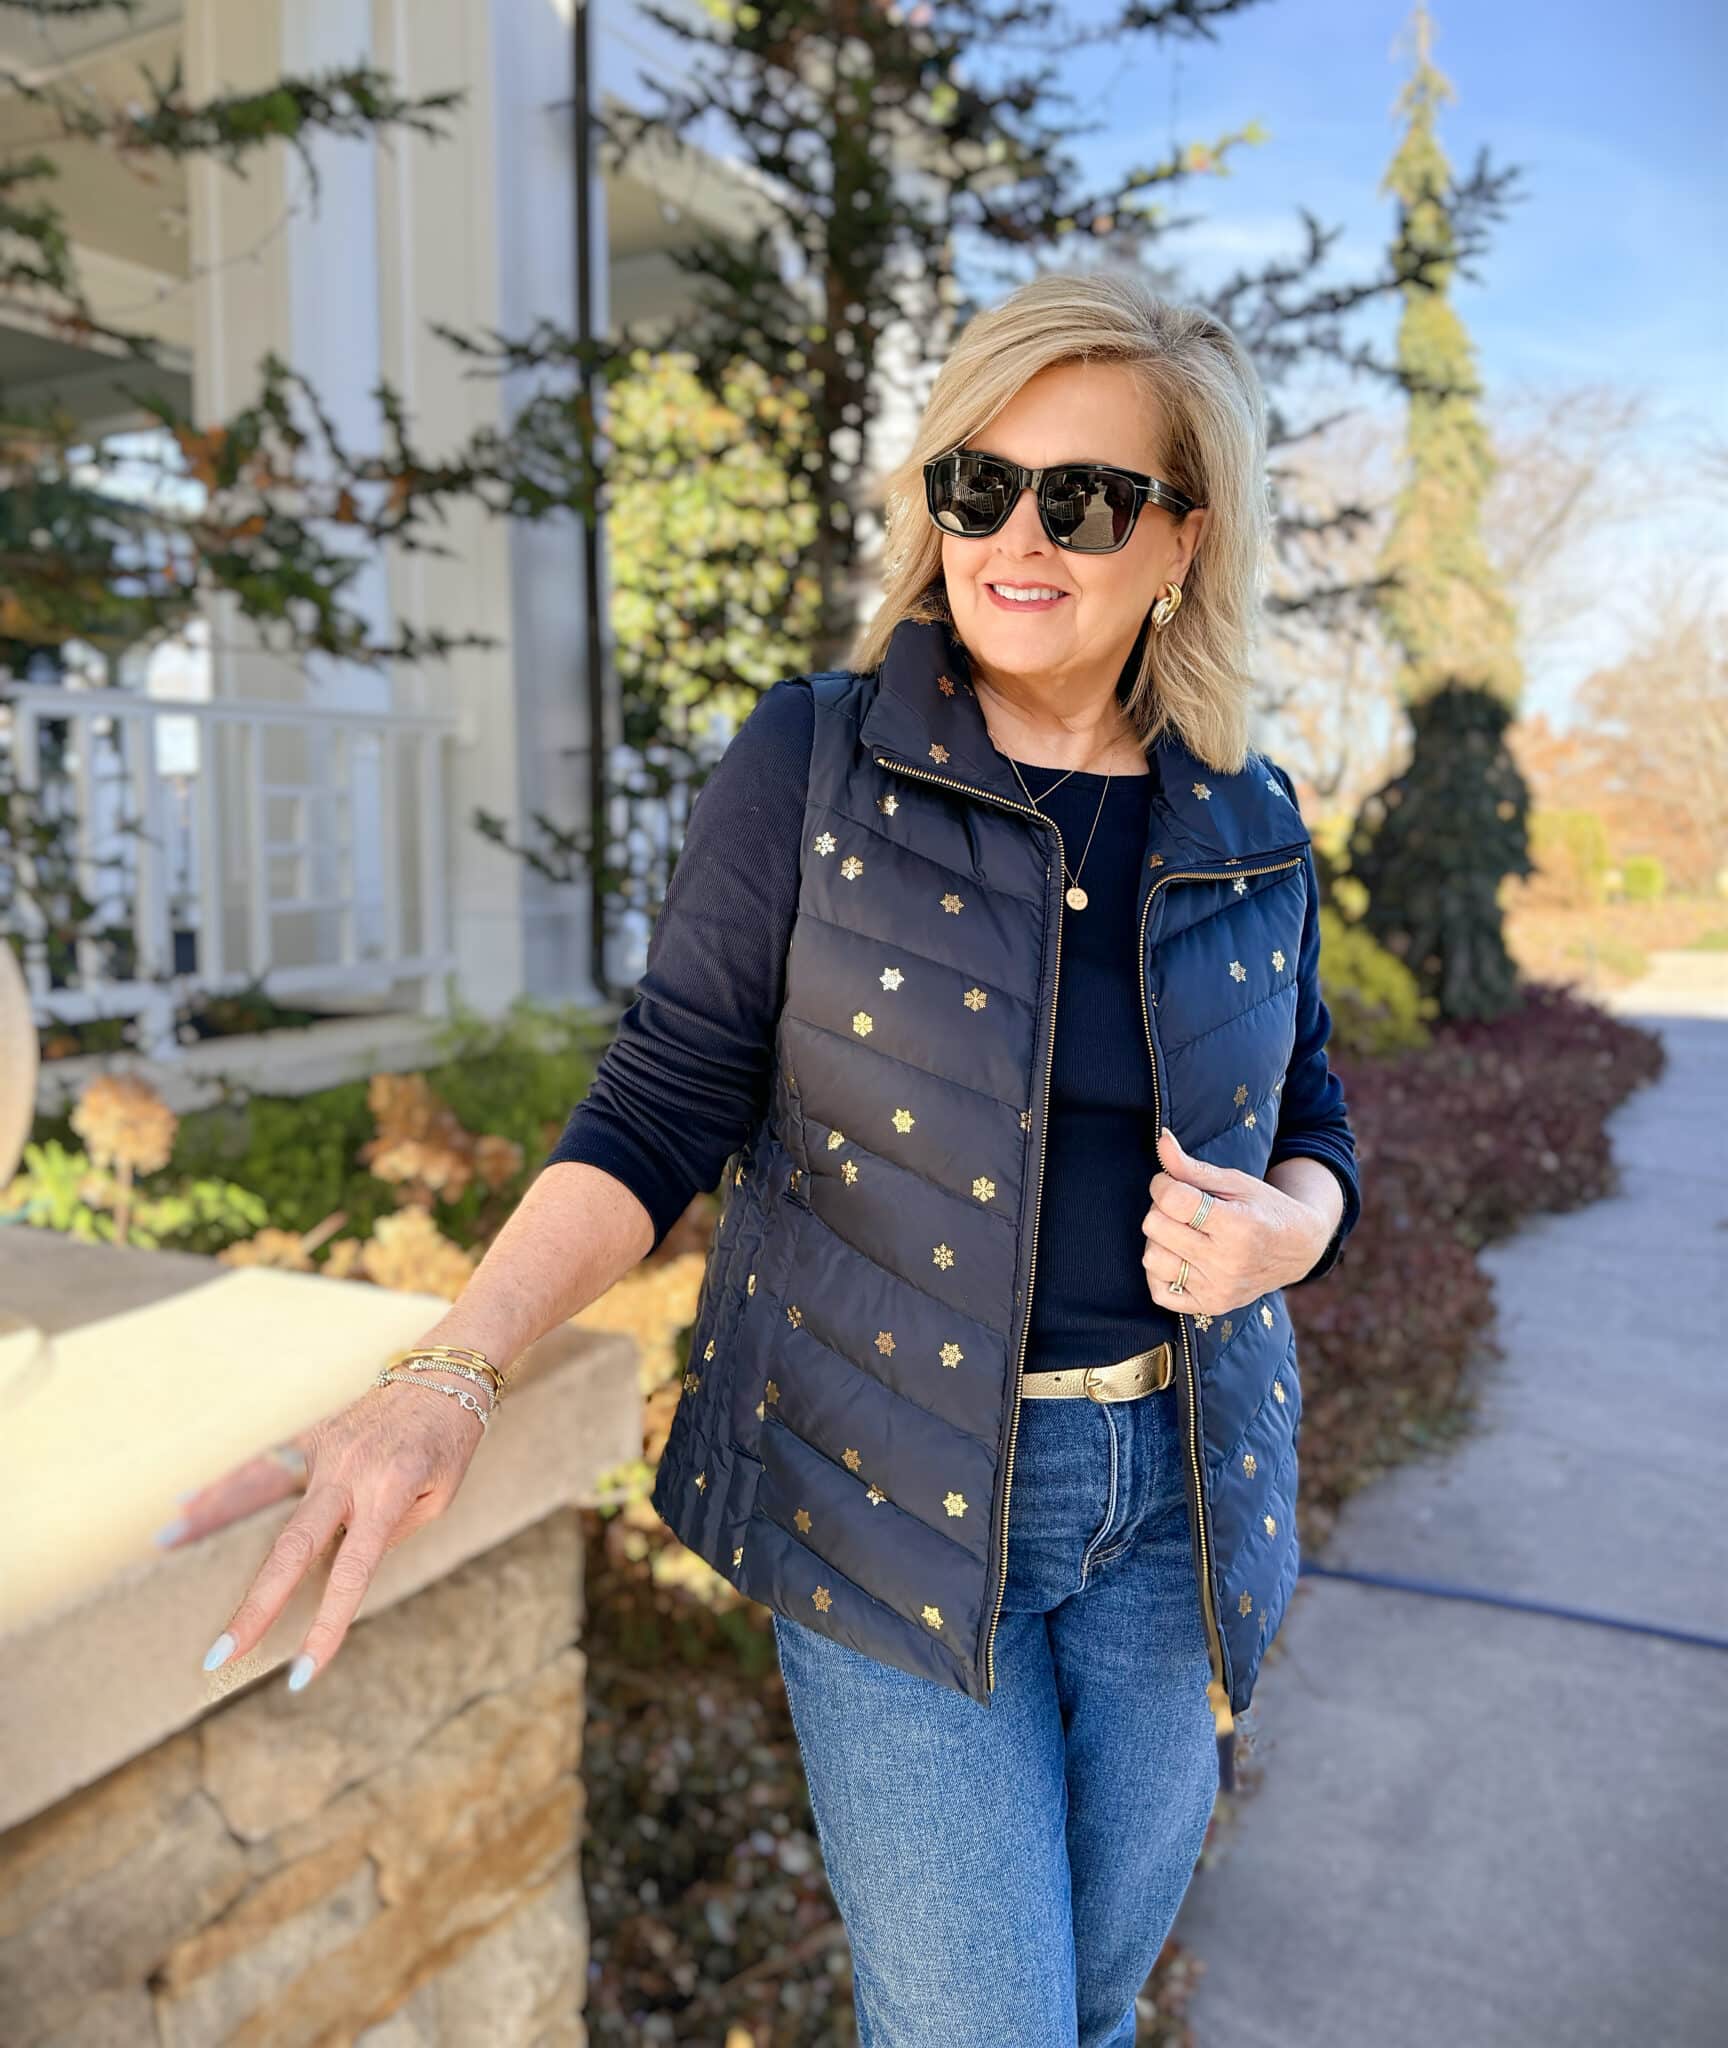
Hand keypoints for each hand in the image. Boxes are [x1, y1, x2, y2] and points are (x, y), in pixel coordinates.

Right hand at [166, 1372, 488, 1690]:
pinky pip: (264, 1466)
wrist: (448, 1371)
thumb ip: (387, 1533)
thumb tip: (334, 1567)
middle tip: (219, 1652)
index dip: (327, 1627)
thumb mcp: (438, 1496)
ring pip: (261, 1493)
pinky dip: (224, 1487)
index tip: (301, 1675)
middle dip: (256, 1604)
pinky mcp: (313, 1435)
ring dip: (212, 1524)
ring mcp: (325, 1448)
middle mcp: (349, 1469)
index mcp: (389, 1491)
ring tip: (165, 1550)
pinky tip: (186, 1506)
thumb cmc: (451, 1443)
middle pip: (292, 1545)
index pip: (352, 1573)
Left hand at [1141, 1126, 1334, 1317]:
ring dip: (1159, 1240)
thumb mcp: (1235, 1181)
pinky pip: (1159, 1291)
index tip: (1171, 1182)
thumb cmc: (1264, 1208)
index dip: (1162, 1184)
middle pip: (1156, 1227)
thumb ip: (1192, 1167)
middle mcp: (1227, 1262)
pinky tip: (1179, 1257)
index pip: (1173, 1200)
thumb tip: (1161, 1140)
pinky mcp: (1210, 1306)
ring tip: (1182, 1232)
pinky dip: (1161, 1271)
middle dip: (1161, 1210)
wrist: (1296, 1249)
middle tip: (1180, 1208)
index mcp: (1237, 1225)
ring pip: (1152, 1258)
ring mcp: (1218, 1289)